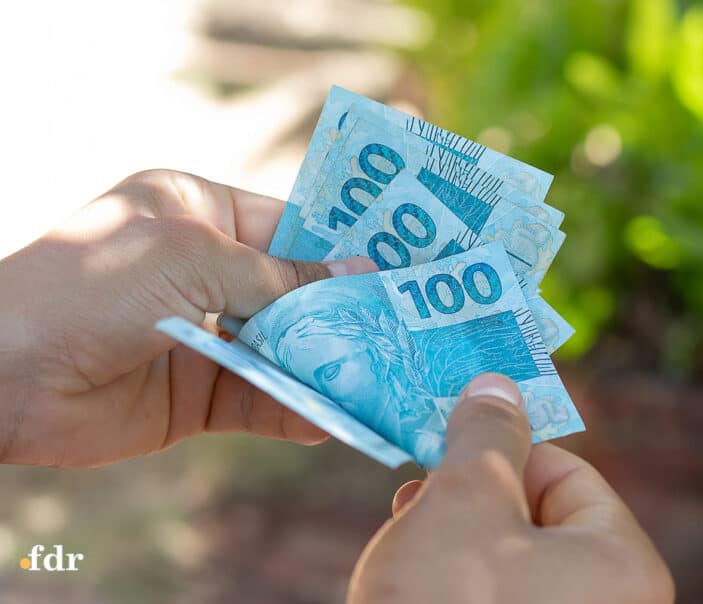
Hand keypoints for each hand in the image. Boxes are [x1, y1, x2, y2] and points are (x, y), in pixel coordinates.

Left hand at [0, 169, 373, 466]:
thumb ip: (280, 275)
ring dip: (327, 363)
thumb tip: (361, 273)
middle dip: (345, 309)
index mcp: (197, 209)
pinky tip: (333, 418)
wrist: (2, 374)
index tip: (402, 263)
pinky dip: (296, 408)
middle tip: (407, 326)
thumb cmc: (93, 286)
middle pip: (295, 289)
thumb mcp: (195, 258)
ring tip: (382, 376)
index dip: (343, 242)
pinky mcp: (197, 392)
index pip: (288, 222)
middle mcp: (205, 268)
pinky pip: (261, 398)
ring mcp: (204, 332)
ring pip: (285, 347)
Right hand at [348, 373, 673, 603]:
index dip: (501, 453)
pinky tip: (416, 595)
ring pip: (513, 569)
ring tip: (408, 558)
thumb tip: (498, 382)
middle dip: (471, 506)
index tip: (442, 456)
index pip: (566, 474)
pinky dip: (460, 593)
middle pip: (539, 522)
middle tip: (416, 504)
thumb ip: (486, 434)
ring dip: (457, 550)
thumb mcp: (464, 501)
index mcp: (624, 566)